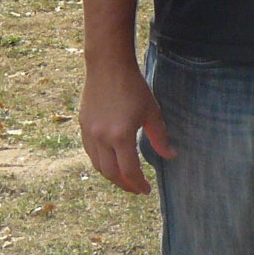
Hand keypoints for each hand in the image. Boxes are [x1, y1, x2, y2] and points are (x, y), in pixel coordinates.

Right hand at [79, 63, 173, 194]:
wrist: (107, 65)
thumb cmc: (133, 86)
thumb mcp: (151, 112)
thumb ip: (160, 137)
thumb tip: (170, 156)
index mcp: (121, 136)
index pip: (129, 171)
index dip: (138, 184)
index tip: (146, 190)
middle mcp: (102, 137)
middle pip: (111, 173)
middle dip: (125, 184)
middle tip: (136, 188)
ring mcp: (89, 131)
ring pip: (98, 165)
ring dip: (111, 175)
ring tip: (124, 177)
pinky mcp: (83, 124)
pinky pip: (90, 151)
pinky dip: (100, 161)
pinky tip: (110, 160)